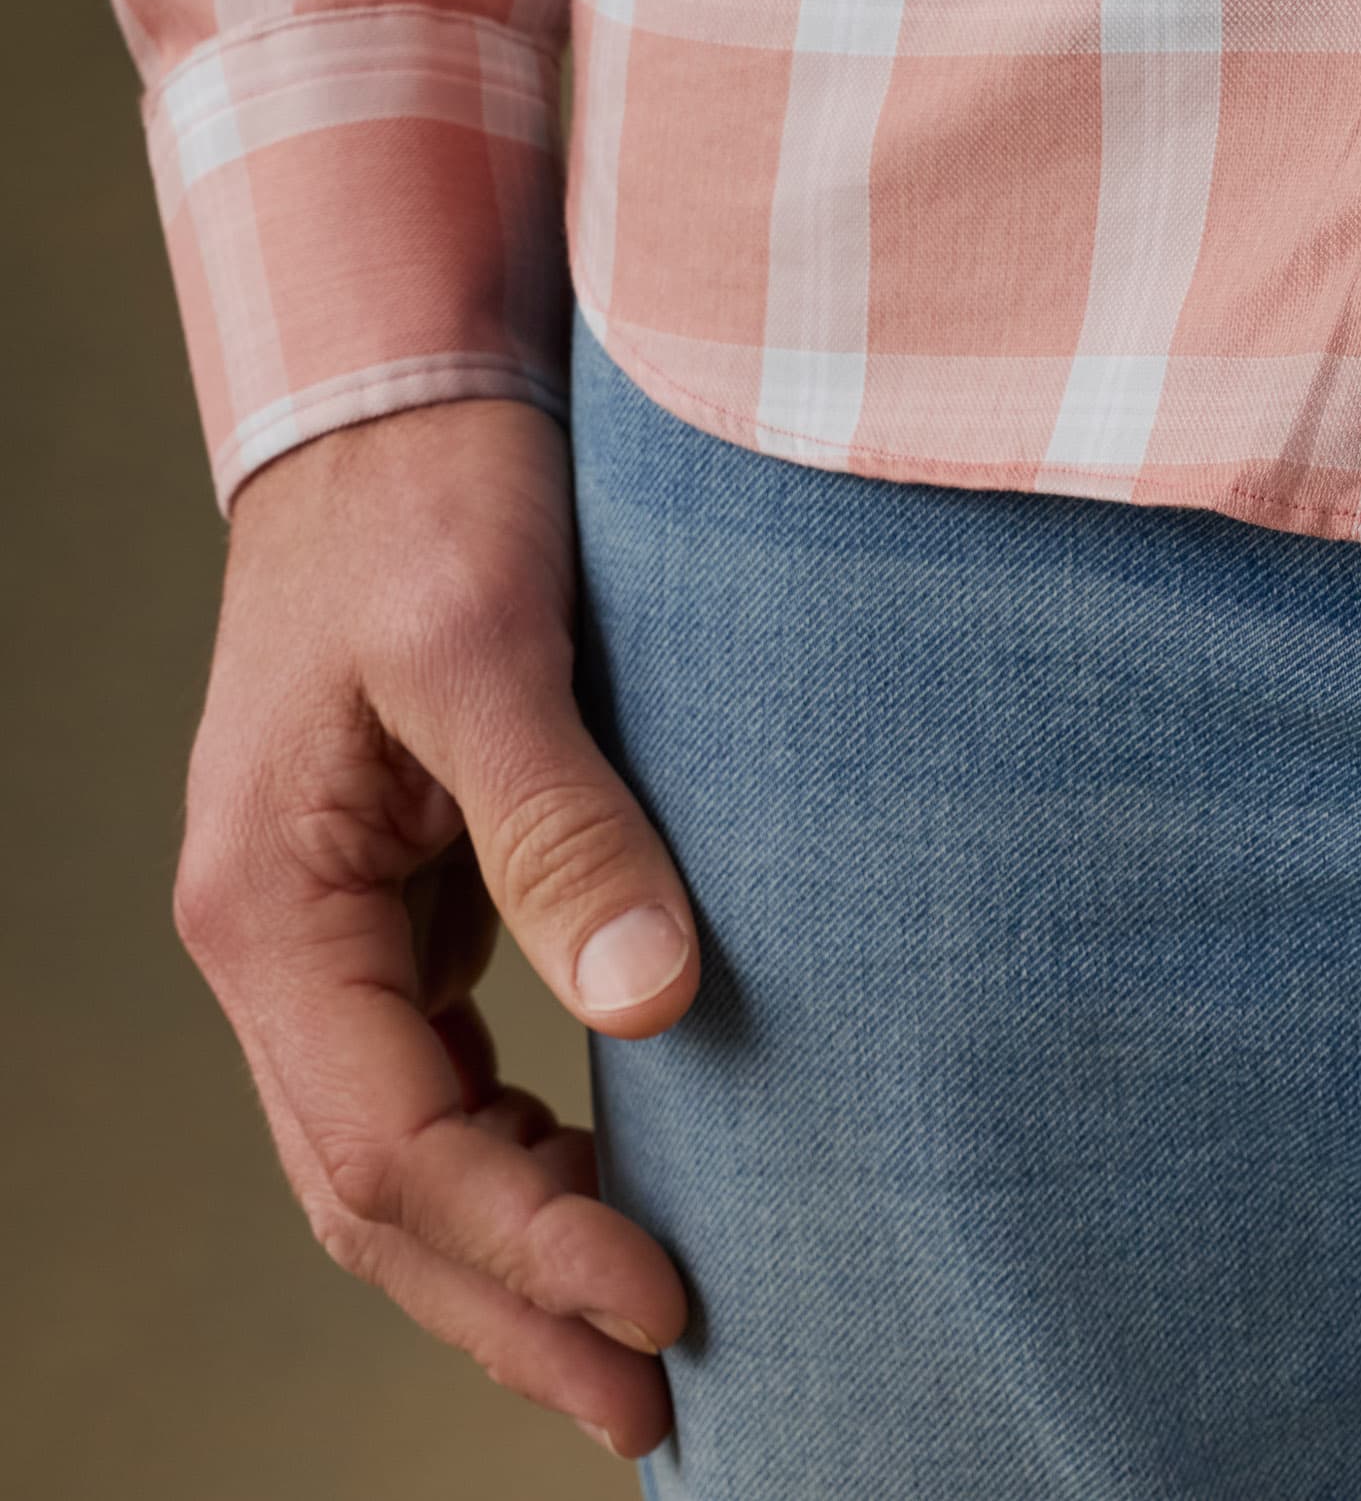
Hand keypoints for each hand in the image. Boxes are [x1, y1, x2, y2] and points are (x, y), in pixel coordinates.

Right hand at [173, 396, 699, 1460]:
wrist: (396, 382)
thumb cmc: (426, 493)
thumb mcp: (487, 642)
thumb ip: (561, 822)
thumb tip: (655, 999)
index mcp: (272, 905)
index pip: (392, 1144)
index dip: (528, 1244)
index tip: (668, 1308)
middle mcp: (281, 937)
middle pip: (381, 1187)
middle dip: (513, 1304)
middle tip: (662, 1402)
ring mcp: (332, 918)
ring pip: (403, 1142)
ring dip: (515, 1244)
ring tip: (646, 1333)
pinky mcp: (398, 883)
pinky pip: (439, 1064)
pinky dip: (517, 1145)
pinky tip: (609, 1174)